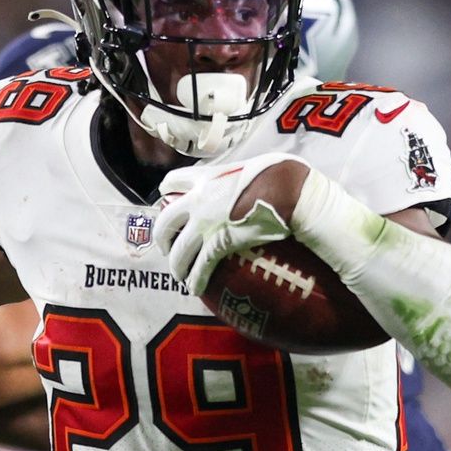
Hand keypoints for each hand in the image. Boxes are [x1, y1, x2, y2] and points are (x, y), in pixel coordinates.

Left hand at [155, 155, 298, 294]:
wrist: (288, 191)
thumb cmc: (279, 172)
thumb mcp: (249, 164)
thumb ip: (238, 173)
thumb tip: (249, 176)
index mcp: (206, 177)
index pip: (173, 181)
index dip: (166, 191)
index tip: (164, 197)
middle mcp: (199, 200)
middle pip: (165, 221)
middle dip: (162, 236)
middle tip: (166, 246)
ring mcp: (206, 224)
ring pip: (179, 250)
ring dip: (176, 264)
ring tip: (179, 274)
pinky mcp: (219, 244)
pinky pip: (201, 266)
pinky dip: (195, 278)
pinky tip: (194, 287)